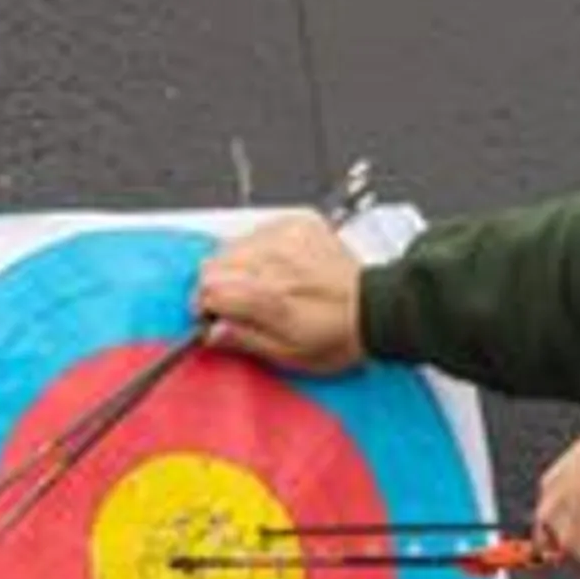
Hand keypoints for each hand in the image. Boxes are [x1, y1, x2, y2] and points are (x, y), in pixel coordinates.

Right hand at [193, 214, 364, 373]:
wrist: (375, 308)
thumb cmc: (336, 336)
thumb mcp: (289, 355)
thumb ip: (245, 340)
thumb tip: (211, 332)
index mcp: (271, 297)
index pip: (208, 290)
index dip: (204, 306)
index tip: (212, 317)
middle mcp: (275, 260)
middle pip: (212, 265)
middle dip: (217, 286)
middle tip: (237, 303)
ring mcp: (287, 236)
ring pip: (230, 246)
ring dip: (236, 266)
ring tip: (263, 285)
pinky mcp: (298, 223)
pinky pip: (256, 232)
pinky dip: (258, 250)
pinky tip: (279, 268)